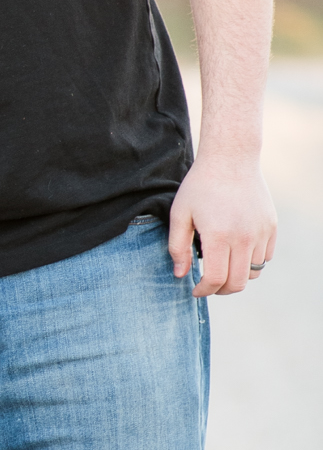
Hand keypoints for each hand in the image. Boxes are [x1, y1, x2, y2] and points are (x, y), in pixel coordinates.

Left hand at [167, 153, 277, 295]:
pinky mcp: (271, 226)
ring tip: (222, 268)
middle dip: (221, 290)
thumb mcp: (180, 214)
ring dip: (237, 276)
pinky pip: (265, 257)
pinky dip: (252, 263)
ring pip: (254, 272)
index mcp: (219, 236)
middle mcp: (244, 237)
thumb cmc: (200, 186)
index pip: (216, 279)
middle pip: (238, 283)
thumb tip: (181, 275)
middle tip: (208, 285)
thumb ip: (177, 247)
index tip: (195, 290)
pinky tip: (236, 254)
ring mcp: (261, 232)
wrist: (231, 159)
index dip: (204, 291)